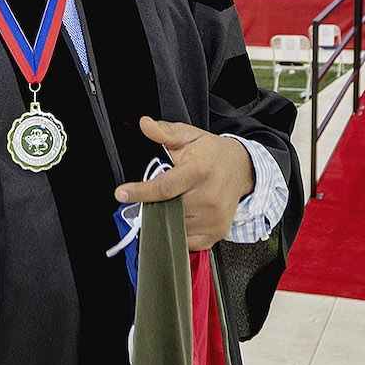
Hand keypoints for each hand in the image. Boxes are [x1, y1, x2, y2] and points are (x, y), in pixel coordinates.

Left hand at [119, 118, 256, 250]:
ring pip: (175, 226)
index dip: (141, 192)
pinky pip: (187, 240)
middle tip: (157, 194)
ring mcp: (214, 217)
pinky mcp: (216, 231)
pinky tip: (184, 215)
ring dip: (167, 217)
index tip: (122, 194)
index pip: (165, 187)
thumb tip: (146, 124)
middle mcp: (209, 196)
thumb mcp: (189, 136)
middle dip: (155, 204)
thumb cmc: (213, 153)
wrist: (242, 169)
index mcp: (200, 171)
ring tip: (175, 201)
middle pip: (167, 209)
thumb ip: (165, 132)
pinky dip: (179, 230)